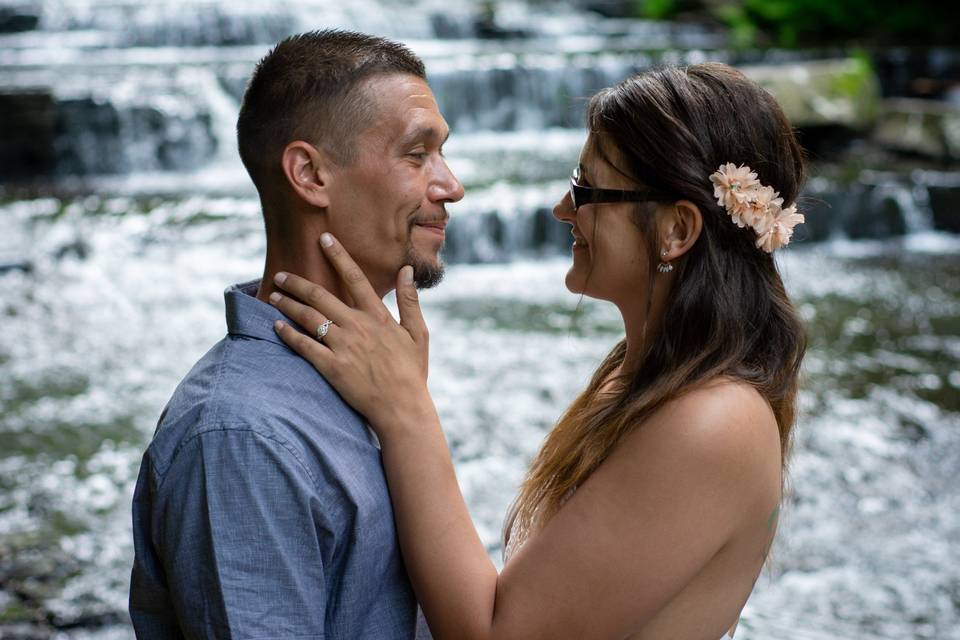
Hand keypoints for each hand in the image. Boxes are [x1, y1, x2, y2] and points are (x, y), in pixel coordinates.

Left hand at [269, 233, 433, 434]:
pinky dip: (288, 335)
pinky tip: (276, 326)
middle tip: (281, 273)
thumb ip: (410, 300)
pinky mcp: (331, 368)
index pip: (355, 278)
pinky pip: (304, 347)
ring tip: (273, 296)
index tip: (324, 239)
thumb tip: (406, 270)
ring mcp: (343, 347)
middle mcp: (358, 327)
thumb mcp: (419, 333)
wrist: (403, 408)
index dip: (338, 256)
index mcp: (379, 317)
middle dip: (298, 282)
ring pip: (309, 318)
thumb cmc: (412, 372)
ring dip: (288, 304)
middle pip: (321, 296)